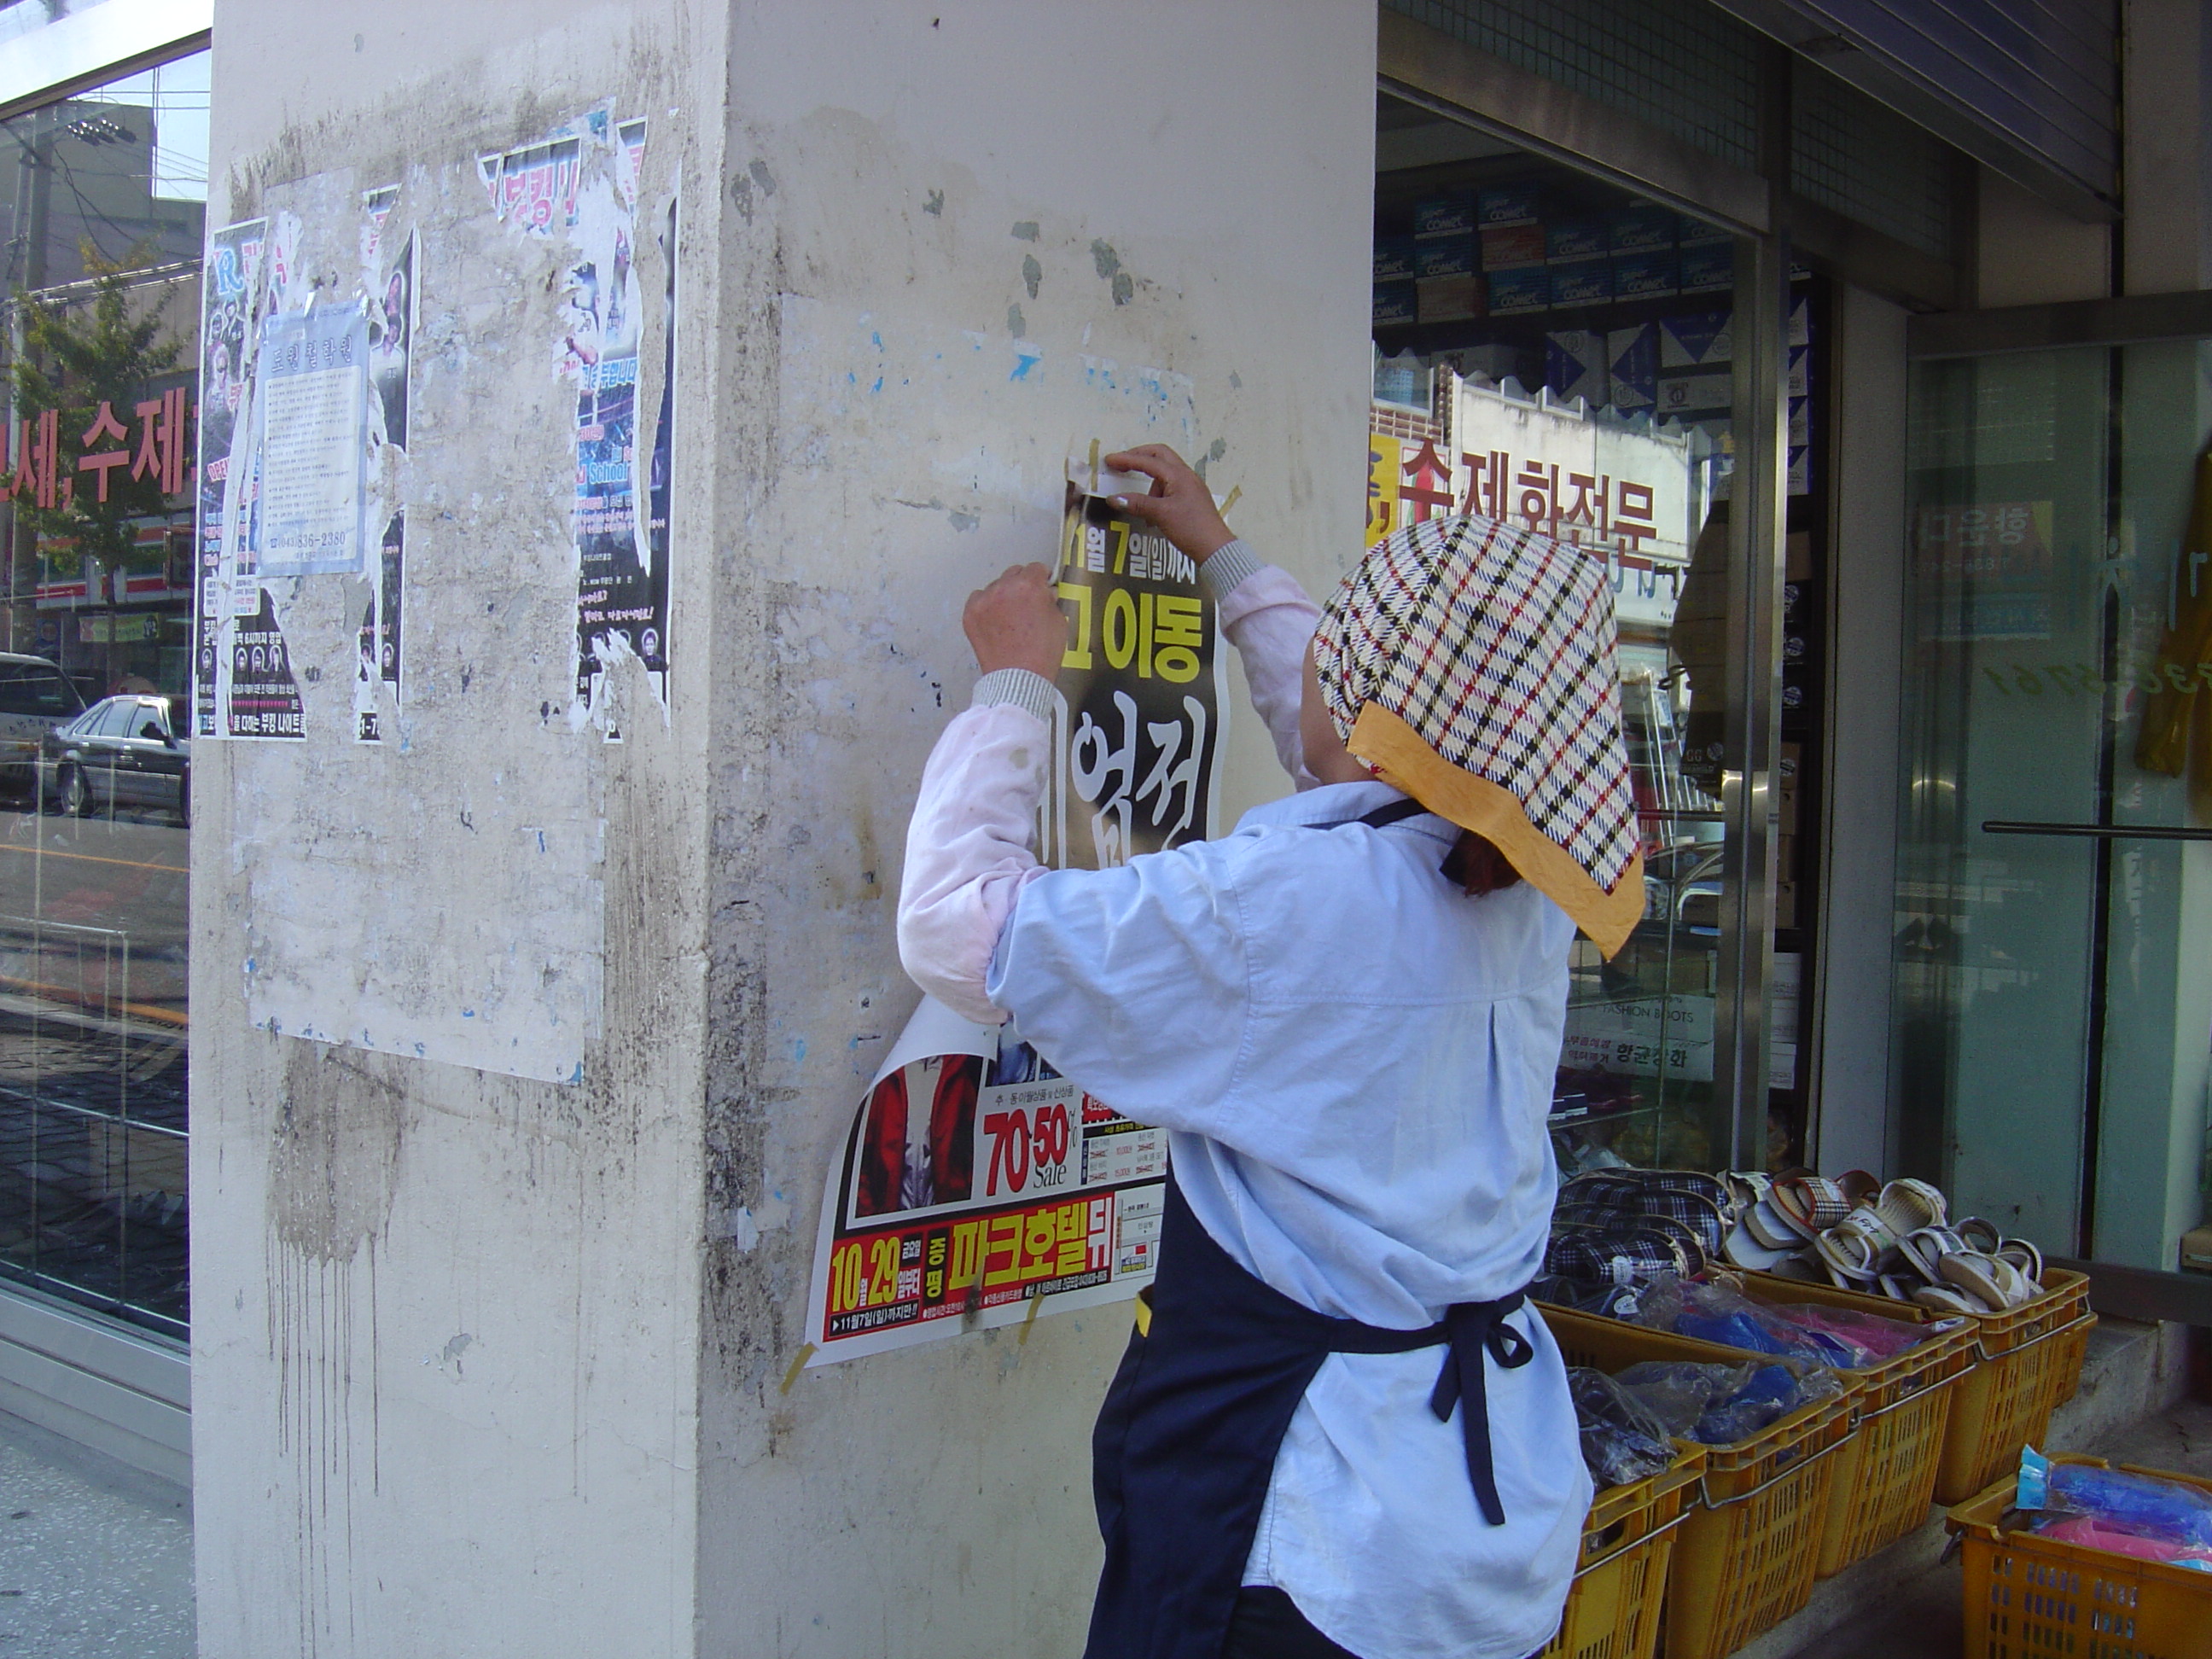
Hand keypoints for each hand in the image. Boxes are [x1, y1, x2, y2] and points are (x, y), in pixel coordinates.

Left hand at [964, 563, 1065, 680]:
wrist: (1018, 678)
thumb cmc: (1040, 655)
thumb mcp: (1059, 621)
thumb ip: (1050, 600)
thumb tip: (1045, 594)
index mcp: (1029, 586)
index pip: (1036, 568)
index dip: (1042, 578)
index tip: (1043, 584)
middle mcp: (1004, 588)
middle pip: (1014, 573)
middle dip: (1022, 584)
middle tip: (1027, 601)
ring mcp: (984, 601)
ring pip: (995, 586)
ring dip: (1004, 594)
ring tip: (1010, 616)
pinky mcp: (971, 614)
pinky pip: (978, 599)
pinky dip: (986, 605)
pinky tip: (996, 620)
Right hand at [1103, 444, 1233, 562]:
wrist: (1214, 548)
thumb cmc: (1191, 529)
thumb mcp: (1160, 515)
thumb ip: (1137, 504)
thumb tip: (1114, 499)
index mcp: (1179, 475)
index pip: (1148, 461)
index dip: (1127, 459)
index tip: (1110, 460)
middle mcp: (1186, 476)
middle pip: (1159, 455)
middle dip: (1139, 457)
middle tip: (1122, 464)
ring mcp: (1190, 486)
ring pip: (1165, 472)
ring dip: (1149, 481)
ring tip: (1140, 502)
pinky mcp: (1191, 498)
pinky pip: (1170, 486)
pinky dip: (1157, 492)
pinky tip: (1153, 511)